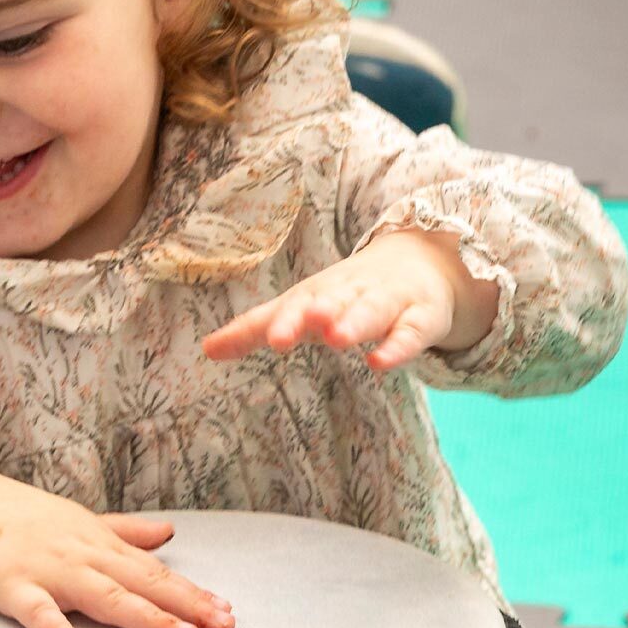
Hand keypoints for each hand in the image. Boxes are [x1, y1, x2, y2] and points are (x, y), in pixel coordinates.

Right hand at [0, 464, 231, 627]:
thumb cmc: (24, 518)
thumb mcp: (82, 520)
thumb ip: (126, 532)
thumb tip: (167, 533)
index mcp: (100, 545)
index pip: (154, 571)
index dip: (191, 592)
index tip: (225, 610)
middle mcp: (83, 557)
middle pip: (141, 583)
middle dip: (184, 605)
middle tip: (221, 625)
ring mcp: (50, 572)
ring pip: (104, 596)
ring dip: (143, 615)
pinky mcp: (14, 588)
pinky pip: (39, 613)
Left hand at [201, 230, 488, 373]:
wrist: (418, 264)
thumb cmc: (345, 295)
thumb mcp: (302, 308)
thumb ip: (256, 329)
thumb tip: (207, 350)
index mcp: (317, 291)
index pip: (294, 304)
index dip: (283, 321)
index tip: (272, 339)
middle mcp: (349, 292)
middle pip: (330, 301)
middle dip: (312, 314)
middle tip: (295, 331)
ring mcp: (387, 301)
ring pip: (371, 309)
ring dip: (354, 321)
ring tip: (336, 337)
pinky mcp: (420, 317)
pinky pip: (410, 332)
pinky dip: (397, 346)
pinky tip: (380, 362)